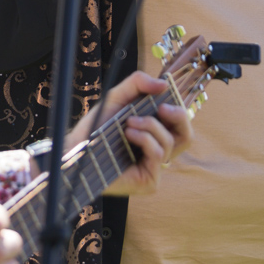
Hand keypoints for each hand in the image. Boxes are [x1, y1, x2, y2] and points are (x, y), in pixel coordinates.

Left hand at [60, 71, 192, 196]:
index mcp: (155, 135)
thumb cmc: (96, 126)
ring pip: (170, 142)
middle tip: (163, 108)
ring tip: (129, 123)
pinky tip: (128, 135)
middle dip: (179, 117)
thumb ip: (138, 83)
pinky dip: (145, 139)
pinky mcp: (149, 181)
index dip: (179, 111)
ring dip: (150, 126)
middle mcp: (157, 152)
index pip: (180, 125)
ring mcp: (154, 168)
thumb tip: (165, 84)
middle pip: (186, 136)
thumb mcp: (118, 96)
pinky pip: (158, 155)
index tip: (165, 99)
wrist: (76, 147)